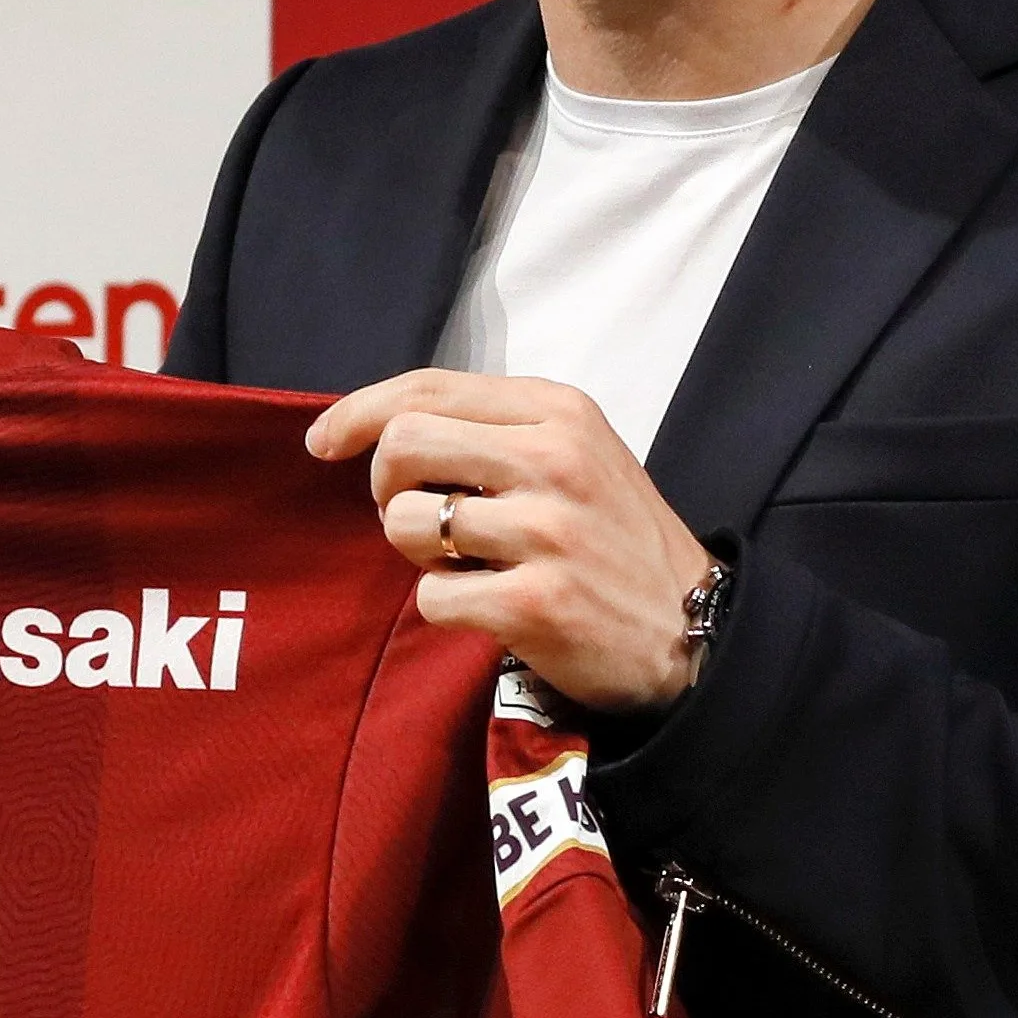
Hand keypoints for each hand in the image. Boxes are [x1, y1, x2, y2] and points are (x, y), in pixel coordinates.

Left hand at [304, 370, 717, 711]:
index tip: (323, 441)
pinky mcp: (535, 602)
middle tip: (421, 518)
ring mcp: (546, 531)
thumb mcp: (575, 454)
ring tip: (468, 564)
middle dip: (387, 489)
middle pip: (402, 446)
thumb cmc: (616, 540)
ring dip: (419, 554)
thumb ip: (493, 431)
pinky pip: (431, 597)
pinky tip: (491, 606)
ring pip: (407, 523)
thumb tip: (380, 428)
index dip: (359, 411)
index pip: (427, 388)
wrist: (694, 629)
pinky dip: (446, 607)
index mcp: (558, 411)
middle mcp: (553, 459)